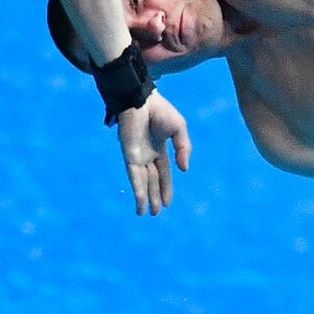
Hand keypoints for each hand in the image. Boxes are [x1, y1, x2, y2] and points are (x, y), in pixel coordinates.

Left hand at [116, 91, 191, 214]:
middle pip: (152, 180)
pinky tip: (140, 202)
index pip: (164, 173)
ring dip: (145, 198)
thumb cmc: (161, 111)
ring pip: (143, 182)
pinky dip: (138, 189)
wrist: (141, 100)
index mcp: (160, 149)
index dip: (166, 187)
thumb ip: (184, 149)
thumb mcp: (179, 130)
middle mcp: (148, 155)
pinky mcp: (129, 155)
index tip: (168, 202)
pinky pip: (134, 176)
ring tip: (147, 213)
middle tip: (157, 213)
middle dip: (155, 196)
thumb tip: (184, 170)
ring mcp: (138, 156)